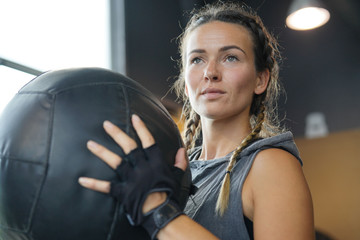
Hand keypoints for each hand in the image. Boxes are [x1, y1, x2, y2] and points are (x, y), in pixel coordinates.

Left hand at [78, 114, 187, 232]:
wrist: (162, 213)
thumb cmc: (170, 195)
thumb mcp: (177, 176)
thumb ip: (180, 162)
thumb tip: (182, 150)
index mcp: (156, 163)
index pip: (148, 141)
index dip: (141, 129)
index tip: (134, 117)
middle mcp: (142, 168)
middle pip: (128, 147)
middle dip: (117, 134)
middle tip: (106, 124)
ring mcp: (131, 179)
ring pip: (115, 162)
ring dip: (102, 152)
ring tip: (90, 143)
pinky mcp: (123, 192)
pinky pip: (106, 187)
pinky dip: (94, 184)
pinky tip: (81, 179)